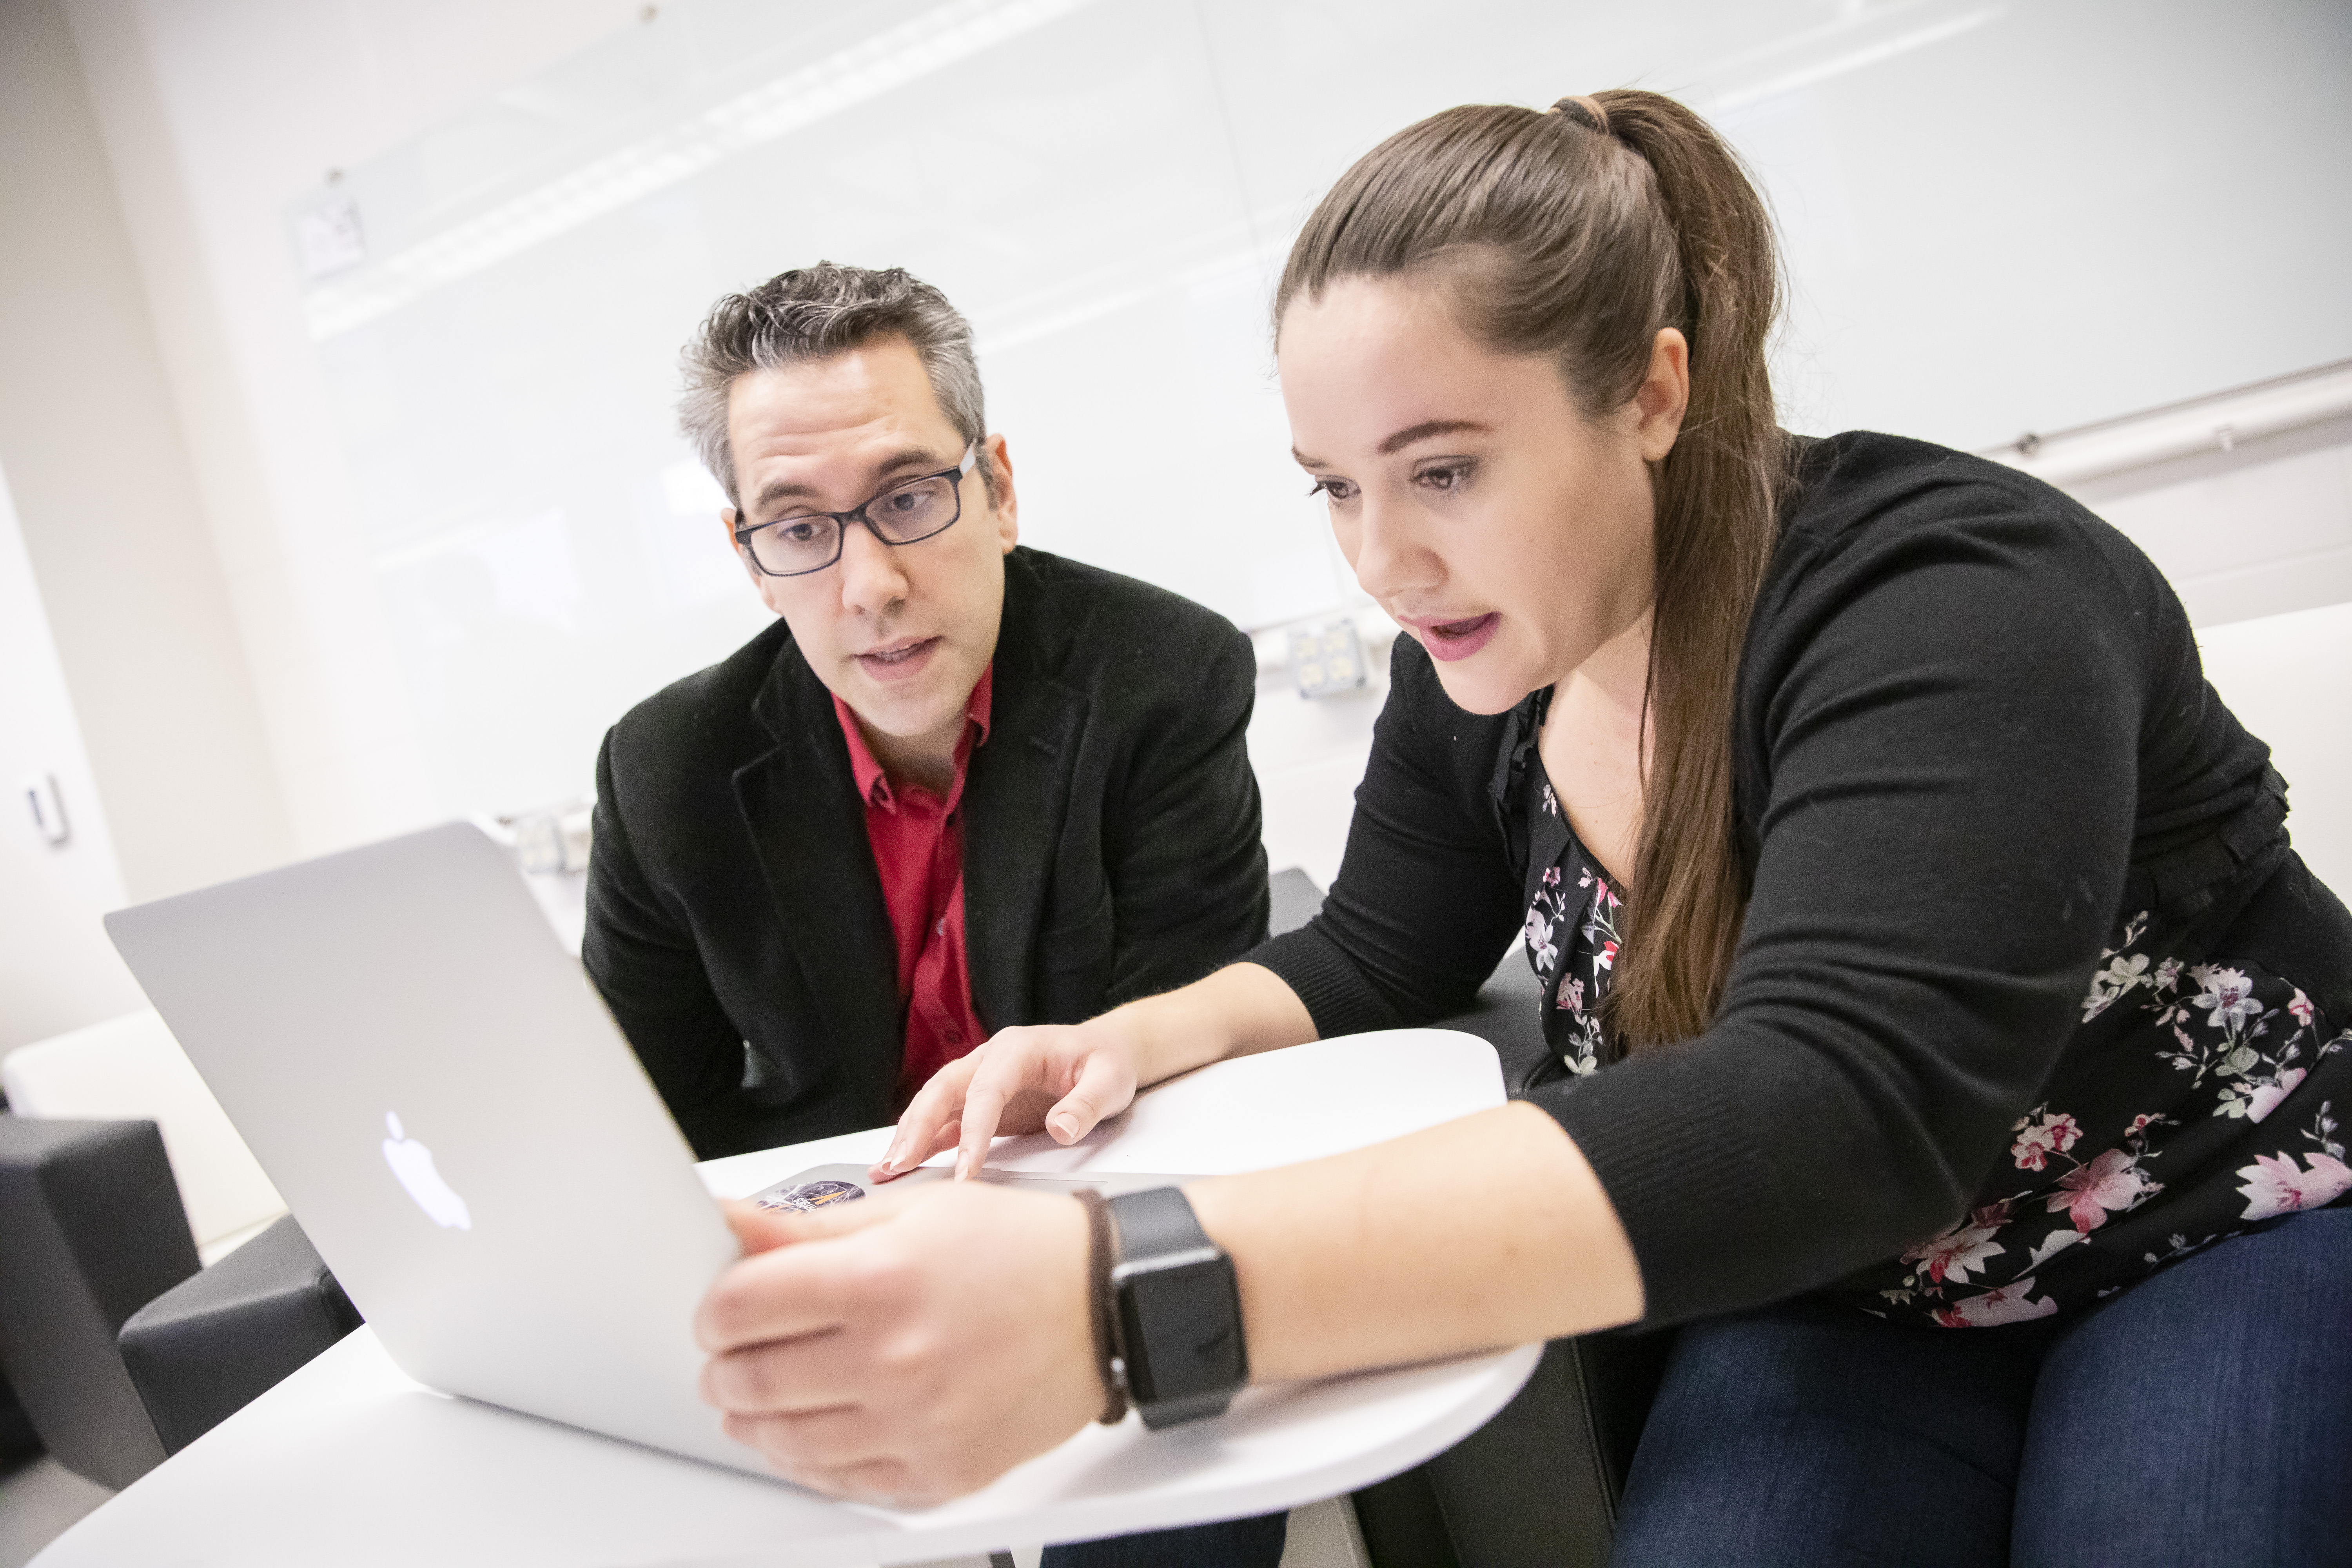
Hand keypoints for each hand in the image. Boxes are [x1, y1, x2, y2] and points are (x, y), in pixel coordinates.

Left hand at [695, 1185, 1099, 1504]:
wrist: (1106, 1303)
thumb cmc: (1019, 1249)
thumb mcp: (913, 1211)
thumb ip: (809, 1227)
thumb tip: (731, 1223)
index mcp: (881, 1281)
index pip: (742, 1308)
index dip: (713, 1309)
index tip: (720, 1310)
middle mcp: (895, 1358)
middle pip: (752, 1380)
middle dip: (724, 1367)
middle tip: (730, 1355)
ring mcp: (917, 1424)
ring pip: (786, 1442)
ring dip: (754, 1421)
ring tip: (758, 1396)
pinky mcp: (941, 1472)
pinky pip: (842, 1482)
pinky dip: (809, 1462)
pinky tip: (808, 1433)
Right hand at [875, 1020, 1141, 1180]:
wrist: (1105, 1052)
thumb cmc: (1106, 1062)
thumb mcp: (1110, 1080)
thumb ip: (1087, 1105)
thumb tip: (1061, 1130)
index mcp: (1018, 1049)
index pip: (986, 1090)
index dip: (973, 1130)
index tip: (967, 1170)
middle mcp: (991, 1059)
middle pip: (942, 1089)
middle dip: (917, 1127)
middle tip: (898, 1166)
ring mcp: (981, 1080)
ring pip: (934, 1103)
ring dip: (909, 1135)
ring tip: (886, 1171)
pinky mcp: (980, 1102)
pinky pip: (944, 1120)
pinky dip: (922, 1142)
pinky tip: (902, 1165)